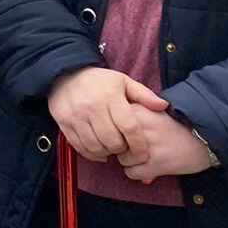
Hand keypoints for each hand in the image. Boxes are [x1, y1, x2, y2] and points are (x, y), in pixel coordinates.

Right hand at [48, 67, 169, 160]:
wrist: (65, 73)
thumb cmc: (99, 80)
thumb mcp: (123, 81)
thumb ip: (144, 95)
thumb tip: (163, 106)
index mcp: (111, 97)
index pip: (129, 127)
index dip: (138, 145)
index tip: (143, 154)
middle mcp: (92, 107)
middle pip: (112, 141)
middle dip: (121, 149)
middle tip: (124, 147)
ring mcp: (76, 116)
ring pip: (95, 146)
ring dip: (106, 152)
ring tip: (110, 147)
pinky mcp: (63, 122)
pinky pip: (79, 146)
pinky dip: (90, 153)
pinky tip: (98, 150)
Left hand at [118, 111, 219, 180]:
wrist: (205, 139)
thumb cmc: (175, 126)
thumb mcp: (152, 112)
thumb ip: (131, 117)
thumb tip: (107, 130)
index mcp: (136, 111)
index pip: (110, 125)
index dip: (118, 133)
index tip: (128, 136)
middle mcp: (139, 127)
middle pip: (114, 143)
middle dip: (123, 148)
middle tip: (140, 148)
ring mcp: (148, 146)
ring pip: (121, 159)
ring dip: (131, 162)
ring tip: (149, 156)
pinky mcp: (156, 164)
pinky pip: (131, 173)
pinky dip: (139, 173)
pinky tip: (151, 166)